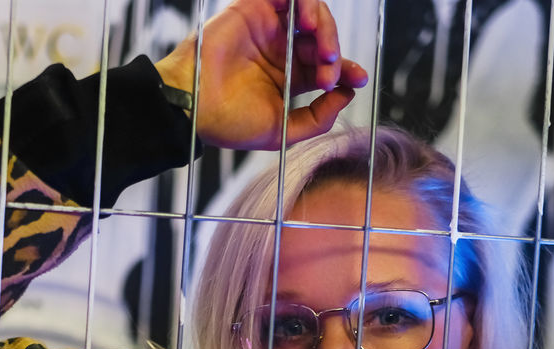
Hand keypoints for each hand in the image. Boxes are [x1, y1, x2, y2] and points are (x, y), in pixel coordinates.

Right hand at [153, 0, 368, 149]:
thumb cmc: (230, 123)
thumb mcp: (283, 130)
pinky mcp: (253, 8)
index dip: (347, 69)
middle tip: (329, 73)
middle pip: (323, 38)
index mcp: (289, 77)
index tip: (358, 79)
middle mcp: (281, 50)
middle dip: (334, 53)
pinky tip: (307, 23)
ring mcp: (268, 28)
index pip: (327, 65)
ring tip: (323, 49)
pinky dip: (304, 1)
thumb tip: (346, 95)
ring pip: (310, 12)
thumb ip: (318, 118)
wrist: (194, 108)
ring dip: (325, 26)